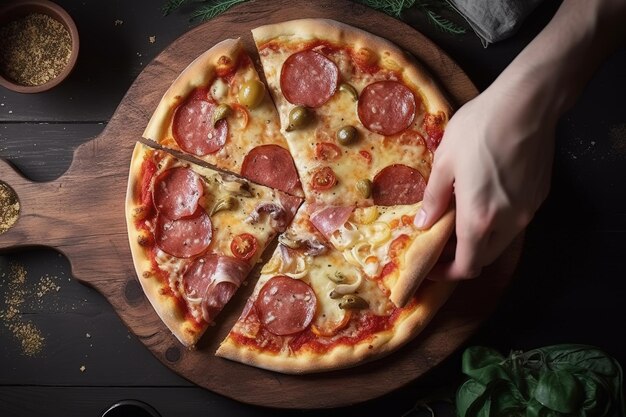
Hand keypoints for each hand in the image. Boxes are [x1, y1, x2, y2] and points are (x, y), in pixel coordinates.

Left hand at [415, 77, 555, 279]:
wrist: (526, 104)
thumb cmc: (478, 129)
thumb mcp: (444, 162)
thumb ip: (433, 198)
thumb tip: (423, 222)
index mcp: (480, 218)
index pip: (466, 267)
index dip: (447, 273)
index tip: (432, 264)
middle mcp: (509, 222)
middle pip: (484, 257)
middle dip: (461, 257)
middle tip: (442, 239)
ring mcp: (528, 210)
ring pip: (501, 241)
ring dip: (480, 240)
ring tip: (460, 217)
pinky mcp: (539, 196)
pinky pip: (515, 221)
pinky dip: (497, 222)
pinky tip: (484, 198)